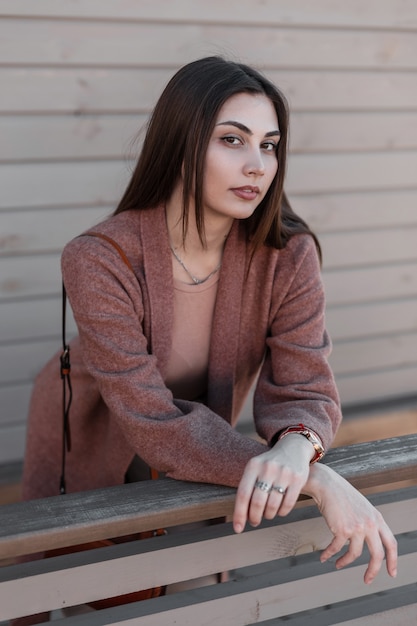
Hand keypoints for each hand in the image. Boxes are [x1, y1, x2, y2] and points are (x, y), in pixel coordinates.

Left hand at [233, 434, 313, 532]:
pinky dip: (282, 512)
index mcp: (253, 466)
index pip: (242, 494)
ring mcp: (284, 473)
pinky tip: (279, 510)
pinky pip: (288, 504)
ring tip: (267, 514)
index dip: (239, 514)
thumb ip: (247, 488)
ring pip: (272, 505)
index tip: (238, 529)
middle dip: (254, 517)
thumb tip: (241, 517)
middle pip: (257, 502)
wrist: (293, 448)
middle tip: (254, 522)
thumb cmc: (269, 465)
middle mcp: (267, 468)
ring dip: (268, 515)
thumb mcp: (255, 469)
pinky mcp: (298, 479)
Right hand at [305, 463, 397, 583]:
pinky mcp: (342, 529)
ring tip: (338, 564)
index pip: (391, 543)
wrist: (326, 484)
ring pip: (354, 554)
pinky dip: (329, 554)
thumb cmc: (341, 494)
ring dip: (345, 562)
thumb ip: (369, 522)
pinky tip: (324, 556)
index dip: (393, 560)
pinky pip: (336, 548)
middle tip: (367, 580)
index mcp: (377, 518)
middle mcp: (370, 524)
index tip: (392, 572)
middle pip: (377, 555)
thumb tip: (370, 540)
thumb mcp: (363, 507)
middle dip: (372, 570)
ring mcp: (357, 527)